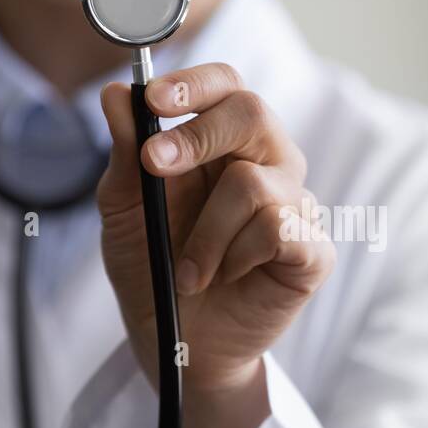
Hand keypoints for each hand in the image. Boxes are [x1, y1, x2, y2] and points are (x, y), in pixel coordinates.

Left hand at [97, 63, 335, 427]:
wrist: (176, 344)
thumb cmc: (155, 270)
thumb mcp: (125, 210)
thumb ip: (125, 153)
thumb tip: (115, 93)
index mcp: (223, 143)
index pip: (226, 86)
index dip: (195, 84)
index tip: (153, 99)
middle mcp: (267, 164)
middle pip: (253, 112)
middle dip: (199, 135)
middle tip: (155, 166)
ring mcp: (294, 206)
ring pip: (254, 183)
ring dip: (205, 233)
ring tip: (188, 270)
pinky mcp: (313, 250)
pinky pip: (278, 229)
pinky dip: (237, 256)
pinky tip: (226, 277)